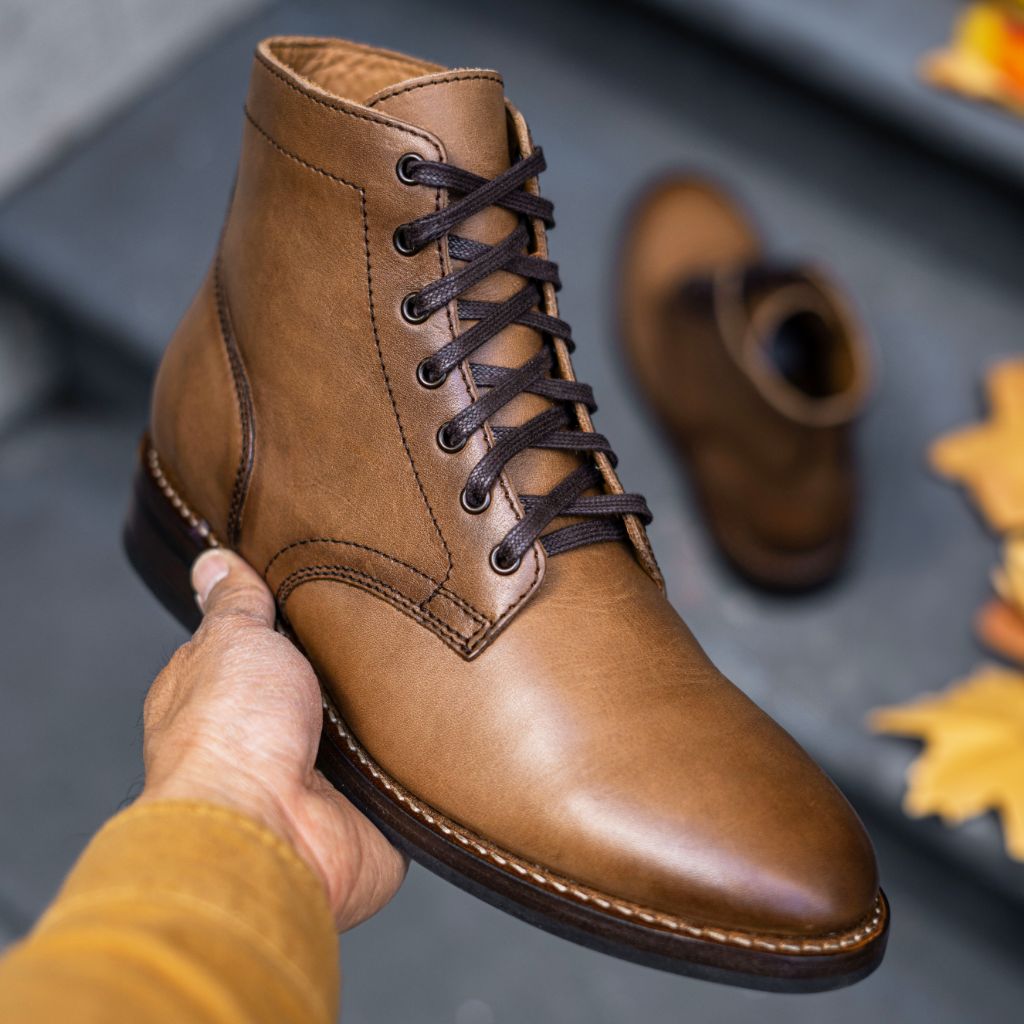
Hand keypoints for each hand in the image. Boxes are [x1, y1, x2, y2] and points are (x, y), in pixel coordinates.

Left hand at [138, 549, 406, 929]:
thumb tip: (212, 561)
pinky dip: (430, 749)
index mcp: (230, 695)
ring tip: (440, 649)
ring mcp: (326, 777)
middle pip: (330, 681)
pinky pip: (414, 770)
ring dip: (399, 703)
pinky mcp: (374, 809)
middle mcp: (275, 737)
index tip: (338, 575)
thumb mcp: (233, 641)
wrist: (271, 833)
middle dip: (361, 656)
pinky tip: (454, 711)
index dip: (299, 613)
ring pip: (376, 723)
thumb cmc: (231, 737)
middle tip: (403, 608)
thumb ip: (236, 603)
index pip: (269, 641)